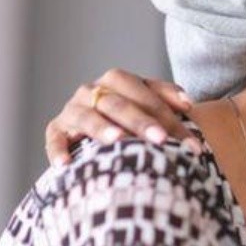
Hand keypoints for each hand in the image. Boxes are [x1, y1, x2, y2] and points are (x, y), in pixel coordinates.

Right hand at [45, 68, 197, 165]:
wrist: (103, 132)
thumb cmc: (135, 120)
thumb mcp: (152, 106)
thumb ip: (169, 100)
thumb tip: (188, 105)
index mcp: (119, 80)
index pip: (147, 94)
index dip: (169, 115)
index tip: (191, 141)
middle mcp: (94, 90)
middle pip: (119, 104)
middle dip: (142, 122)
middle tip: (162, 139)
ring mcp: (74, 109)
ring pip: (88, 116)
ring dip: (102, 128)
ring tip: (118, 140)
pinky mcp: (57, 129)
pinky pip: (55, 138)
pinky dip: (58, 150)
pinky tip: (65, 164)